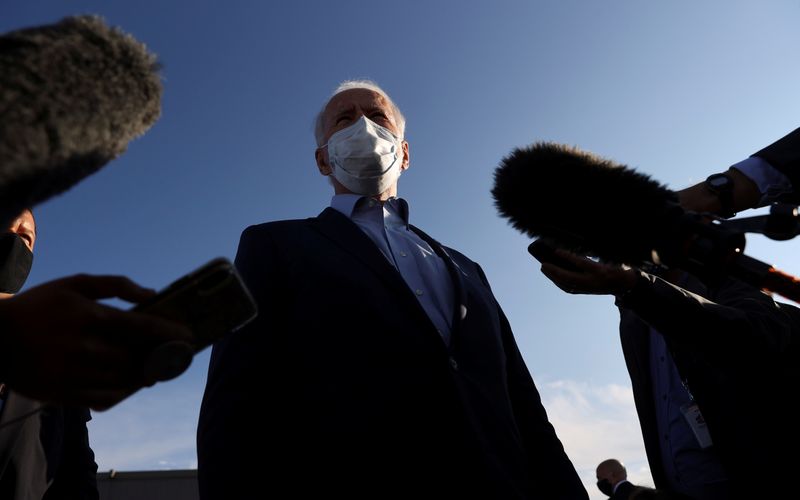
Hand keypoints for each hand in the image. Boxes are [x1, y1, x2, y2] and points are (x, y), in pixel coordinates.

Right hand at [0, 274, 192, 409]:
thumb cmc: (41, 305)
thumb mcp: (75, 283)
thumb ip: (117, 285)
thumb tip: (152, 294)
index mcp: (88, 316)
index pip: (142, 326)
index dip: (170, 333)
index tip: (188, 336)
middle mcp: (82, 347)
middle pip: (137, 358)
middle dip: (162, 357)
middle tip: (177, 355)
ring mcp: (71, 373)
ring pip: (124, 381)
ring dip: (146, 376)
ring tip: (157, 369)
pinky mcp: (62, 393)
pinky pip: (104, 399)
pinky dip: (123, 392)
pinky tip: (130, 383)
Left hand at [539, 249, 637, 295]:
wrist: (623, 284)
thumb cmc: (612, 268)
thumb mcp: (602, 260)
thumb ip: (585, 258)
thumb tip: (565, 254)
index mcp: (599, 271)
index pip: (581, 263)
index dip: (568, 257)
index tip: (556, 251)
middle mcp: (593, 282)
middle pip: (569, 278)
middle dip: (555, 271)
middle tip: (543, 263)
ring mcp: (588, 288)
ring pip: (567, 284)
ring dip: (554, 277)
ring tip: (544, 268)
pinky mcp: (585, 291)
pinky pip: (568, 288)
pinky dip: (559, 282)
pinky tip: (552, 276)